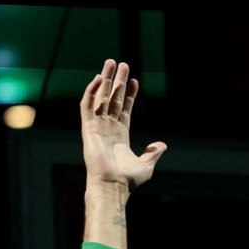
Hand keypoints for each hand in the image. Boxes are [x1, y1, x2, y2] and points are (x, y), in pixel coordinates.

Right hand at [80, 59, 167, 188]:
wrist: (113, 185)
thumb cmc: (127, 180)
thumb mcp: (147, 165)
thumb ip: (153, 153)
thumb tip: (161, 145)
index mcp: (120, 135)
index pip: (124, 108)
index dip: (129, 94)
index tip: (134, 80)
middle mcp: (108, 128)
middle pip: (113, 98)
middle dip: (117, 81)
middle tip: (121, 64)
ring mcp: (97, 127)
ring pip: (101, 97)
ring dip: (105, 80)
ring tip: (110, 63)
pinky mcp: (88, 128)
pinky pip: (87, 106)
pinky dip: (91, 91)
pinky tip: (98, 79)